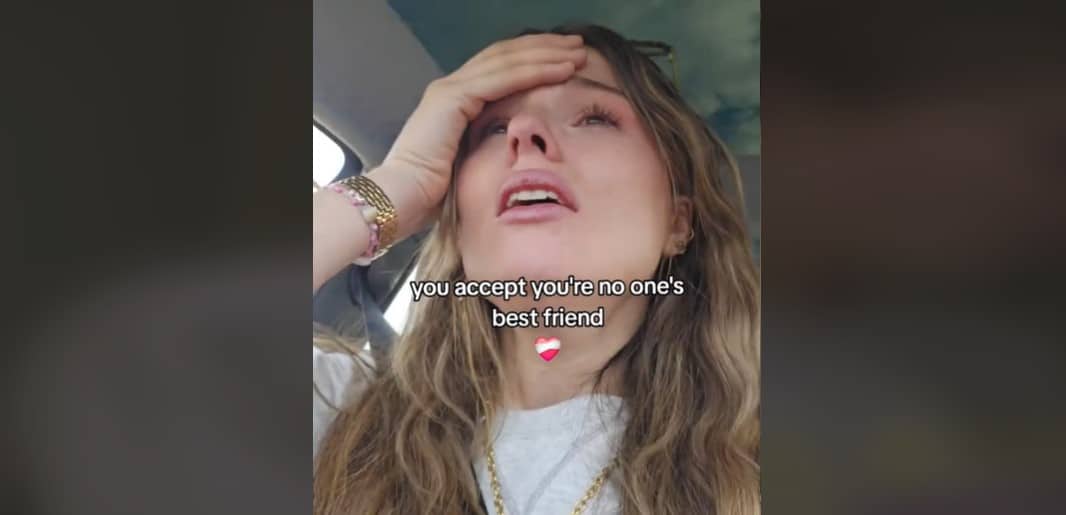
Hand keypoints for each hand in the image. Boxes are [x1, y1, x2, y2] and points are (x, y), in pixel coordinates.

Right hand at [371, 33, 586, 235]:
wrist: (400, 201)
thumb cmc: (433, 197)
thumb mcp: (472, 165)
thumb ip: (492, 150)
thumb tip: (522, 156)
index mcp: (456, 101)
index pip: (501, 69)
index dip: (534, 61)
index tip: (567, 62)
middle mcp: (451, 87)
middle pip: (506, 56)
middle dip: (544, 49)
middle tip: (578, 47)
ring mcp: (450, 89)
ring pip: (507, 61)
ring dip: (546, 55)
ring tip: (577, 54)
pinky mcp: (452, 98)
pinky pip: (502, 78)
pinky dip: (534, 71)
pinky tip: (561, 69)